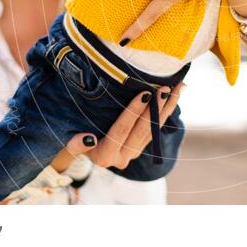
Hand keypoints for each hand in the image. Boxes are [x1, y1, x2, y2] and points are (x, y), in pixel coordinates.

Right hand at [51, 83, 184, 171]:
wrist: (83, 147)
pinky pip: (158, 127)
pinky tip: (177, 94)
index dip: (133, 112)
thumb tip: (89, 139)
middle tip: (165, 88)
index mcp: (105, 156)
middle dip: (155, 109)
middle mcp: (122, 158)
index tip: (145, 93)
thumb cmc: (73, 136)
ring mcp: (135, 153)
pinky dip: (167, 110)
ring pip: (155, 129)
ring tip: (177, 88)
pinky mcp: (143, 146)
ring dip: (167, 108)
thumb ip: (76, 143)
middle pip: (142, 131)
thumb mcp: (69, 139)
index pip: (121, 131)